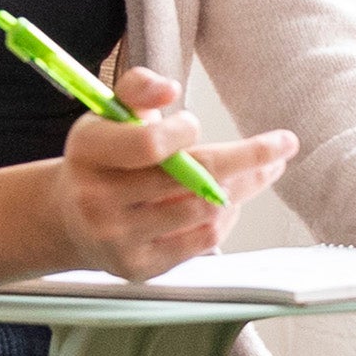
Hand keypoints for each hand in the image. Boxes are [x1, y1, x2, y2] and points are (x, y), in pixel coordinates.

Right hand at [51, 67, 295, 280]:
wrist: (69, 220)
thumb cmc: (104, 158)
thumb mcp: (109, 116)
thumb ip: (138, 89)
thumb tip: (170, 88)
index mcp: (89, 152)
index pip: (151, 145)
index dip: (184, 132)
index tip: (196, 123)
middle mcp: (97, 199)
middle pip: (192, 179)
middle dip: (248, 158)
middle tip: (285, 144)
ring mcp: (118, 238)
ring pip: (204, 210)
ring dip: (241, 187)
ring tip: (262, 171)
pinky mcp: (139, 268)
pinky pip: (203, 240)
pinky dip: (225, 217)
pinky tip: (230, 202)